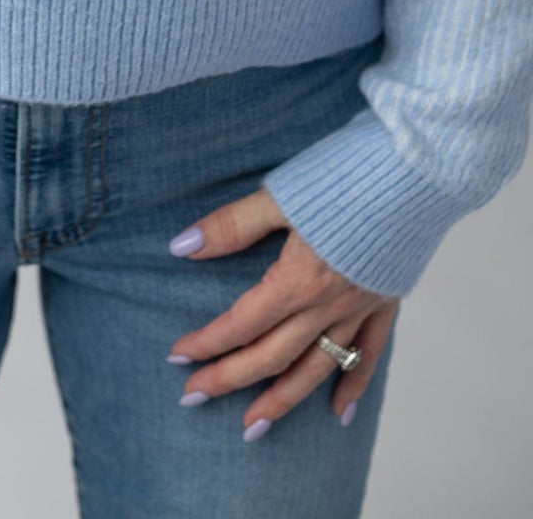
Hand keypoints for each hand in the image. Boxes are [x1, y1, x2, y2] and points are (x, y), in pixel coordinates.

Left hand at [167, 186, 399, 439]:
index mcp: (297, 280)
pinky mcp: (387, 301)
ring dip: (284, 399)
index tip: (178, 358)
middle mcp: (328, 305)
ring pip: (317, 367)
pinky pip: (370, 355)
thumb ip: (233, 226)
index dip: (208, 342)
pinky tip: (340, 412)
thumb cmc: (346, 174)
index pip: (242, 323)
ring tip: (255, 426)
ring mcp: (361, 307)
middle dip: (230, 379)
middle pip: (272, 355)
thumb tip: (182, 247)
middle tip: (194, 398)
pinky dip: (353, 384)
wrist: (418, 171)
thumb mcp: (281, 195)